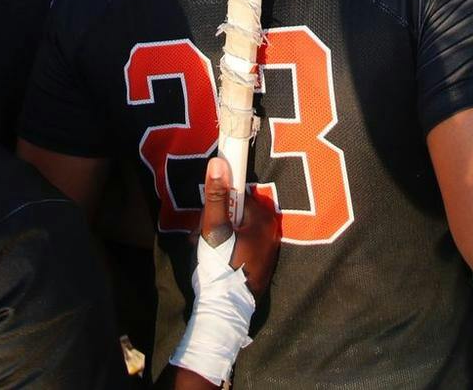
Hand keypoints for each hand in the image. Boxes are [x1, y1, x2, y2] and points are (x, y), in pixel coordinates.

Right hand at [198, 157, 278, 300]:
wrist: (227, 309)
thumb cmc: (222, 267)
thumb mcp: (213, 229)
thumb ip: (216, 196)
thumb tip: (218, 163)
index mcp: (264, 220)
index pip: (238, 195)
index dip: (218, 204)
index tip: (207, 219)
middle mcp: (271, 231)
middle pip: (236, 212)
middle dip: (216, 222)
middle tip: (201, 238)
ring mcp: (267, 248)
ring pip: (237, 229)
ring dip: (218, 236)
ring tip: (204, 251)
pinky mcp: (260, 262)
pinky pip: (241, 244)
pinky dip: (227, 247)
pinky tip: (214, 260)